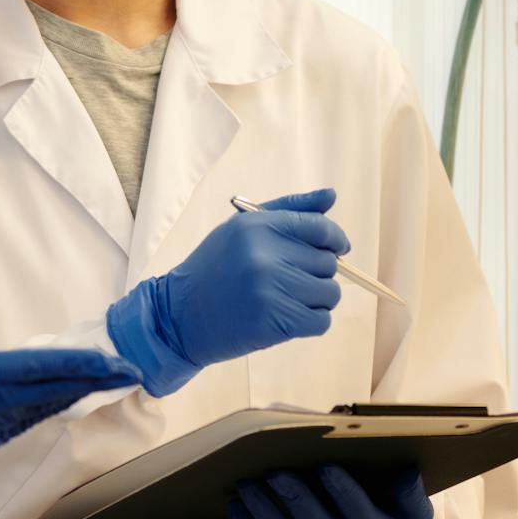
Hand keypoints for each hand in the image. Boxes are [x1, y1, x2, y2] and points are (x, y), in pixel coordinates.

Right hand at [0, 267, 142, 475]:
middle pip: (54, 392)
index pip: (42, 368)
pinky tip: (61, 400)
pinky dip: (46, 410)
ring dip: (74, 396)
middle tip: (130, 371)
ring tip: (105, 381)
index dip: (82, 364)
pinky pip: (21, 425)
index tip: (113, 359)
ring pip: (42, 410)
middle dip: (94, 381)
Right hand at [105, 188, 349, 394]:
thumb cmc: (215, 268)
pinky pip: (322, 322)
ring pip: (330, 294)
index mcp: (258, 225)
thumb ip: (289, 210)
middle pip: (328, 264)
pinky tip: (287, 319)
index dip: (336, 240)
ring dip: (316, 301)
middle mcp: (265, 254)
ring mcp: (271, 288)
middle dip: (317, 274)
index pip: (321, 227)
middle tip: (290, 282)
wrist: (180, 316)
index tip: (337, 250)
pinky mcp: (275, 321)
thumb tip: (332, 195)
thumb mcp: (242, 229)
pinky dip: (311, 323)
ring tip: (287, 301)